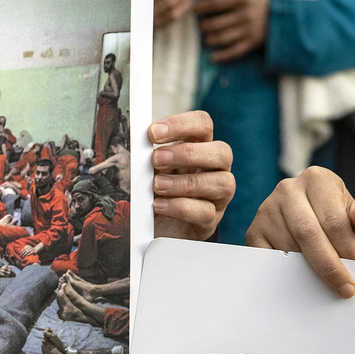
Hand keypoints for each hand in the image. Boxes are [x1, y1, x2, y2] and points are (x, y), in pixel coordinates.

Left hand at [148, 112, 233, 240]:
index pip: (203, 124)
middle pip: (222, 152)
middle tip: (156, 159)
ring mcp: (218, 196)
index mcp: (200, 147)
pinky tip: (158, 205)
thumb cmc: (153, 189)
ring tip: (156, 185)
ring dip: (185, 182)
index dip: (181, 124)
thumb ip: (144, 156)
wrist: (153, 228)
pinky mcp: (209, 221)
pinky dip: (180, 207)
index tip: (152, 133)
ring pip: (222, 183)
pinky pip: (205, 212)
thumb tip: (131, 146)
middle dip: (187, 154)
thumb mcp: (147, 168)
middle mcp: (215, 169)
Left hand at [194, 0, 268, 63]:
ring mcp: (248, 29)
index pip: (214, 4)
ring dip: (210, 40)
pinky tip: (213, 57)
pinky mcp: (253, 42)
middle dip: (204, 26)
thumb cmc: (259, 1)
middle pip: (215, 23)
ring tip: (207, 39)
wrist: (283, 14)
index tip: (193, 9)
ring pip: (222, 38)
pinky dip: (223, 56)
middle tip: (201, 26)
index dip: (200, 7)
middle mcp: (244, 14)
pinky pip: (235, 51)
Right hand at [244, 165, 354, 297]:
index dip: (349, 250)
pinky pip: (269, 258)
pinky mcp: (254, 231)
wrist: (311, 220)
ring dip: (308, 272)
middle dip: (330, 265)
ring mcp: (266, 209)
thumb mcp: (354, 218)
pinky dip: (285, 274)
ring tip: (326, 286)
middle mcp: (288, 189)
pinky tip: (301, 284)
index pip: (333, 220)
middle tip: (346, 288)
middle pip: (308, 233)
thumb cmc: (335, 219)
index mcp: (317, 180)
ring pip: (288, 248)